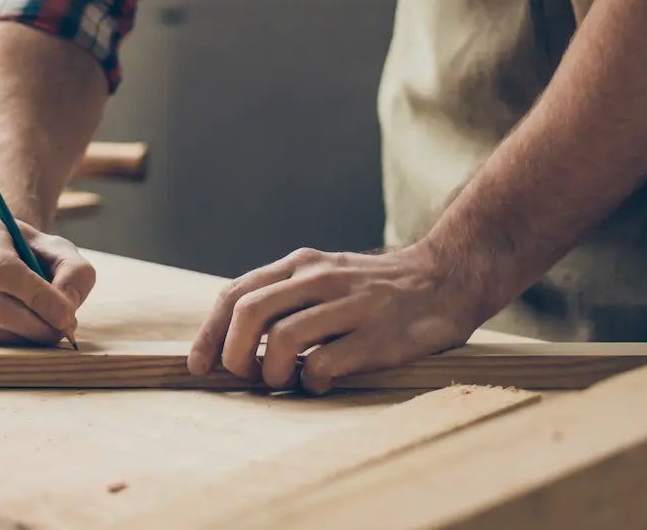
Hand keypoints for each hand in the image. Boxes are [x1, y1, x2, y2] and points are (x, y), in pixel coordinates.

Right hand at [0, 207, 95, 345]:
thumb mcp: (60, 251)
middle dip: (36, 324)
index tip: (66, 315)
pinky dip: (9, 345)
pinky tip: (25, 332)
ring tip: (48, 330)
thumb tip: (65, 307)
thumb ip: (73, 273)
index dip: (37, 296)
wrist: (2, 257)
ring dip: (25, 338)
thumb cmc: (32, 253)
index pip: (1, 268)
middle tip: (63, 330)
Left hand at [186, 243, 484, 394]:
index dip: (210, 333)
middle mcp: (321, 278)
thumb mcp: (326, 275)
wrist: (446, 280)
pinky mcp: (375, 337)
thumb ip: (286, 296)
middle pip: (250, 313)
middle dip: (235, 354)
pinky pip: (323, 366)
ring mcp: (349, 306)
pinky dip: (310, 383)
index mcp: (302, 264)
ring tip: (286, 380)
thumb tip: (233, 339)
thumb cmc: (376, 289)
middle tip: (246, 376)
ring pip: (282, 340)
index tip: (200, 365)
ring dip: (272, 373)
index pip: (237, 294)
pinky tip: (321, 383)